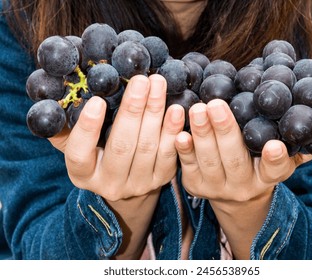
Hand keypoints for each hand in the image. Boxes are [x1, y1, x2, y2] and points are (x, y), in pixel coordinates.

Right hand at [49, 74, 184, 200]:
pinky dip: (172, 131)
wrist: (125, 179)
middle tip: (141, 81)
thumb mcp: (75, 144)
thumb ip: (66, 127)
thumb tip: (57, 96)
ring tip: (159, 86)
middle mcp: (109, 184)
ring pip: (148, 148)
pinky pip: (169, 155)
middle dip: (133, 111)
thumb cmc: (97, 152)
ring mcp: (137, 184)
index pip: (79, 153)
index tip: (97, 101)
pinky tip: (176, 110)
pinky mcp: (160, 180)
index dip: (88, 128)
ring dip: (155, 114)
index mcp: (82, 174)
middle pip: (121, 147)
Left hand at [175, 98, 311, 202]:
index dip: (275, 159)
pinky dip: (182, 148)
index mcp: (267, 176)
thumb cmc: (260, 166)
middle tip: (216, 105)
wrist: (234, 194)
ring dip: (201, 135)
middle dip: (225, 132)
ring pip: (208, 161)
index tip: (275, 146)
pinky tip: (178, 130)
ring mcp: (216, 187)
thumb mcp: (286, 159)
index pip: (276, 169)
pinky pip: (187, 166)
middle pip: (234, 160)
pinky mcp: (195, 185)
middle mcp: (243, 185)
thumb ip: (308, 143)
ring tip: (197, 109)